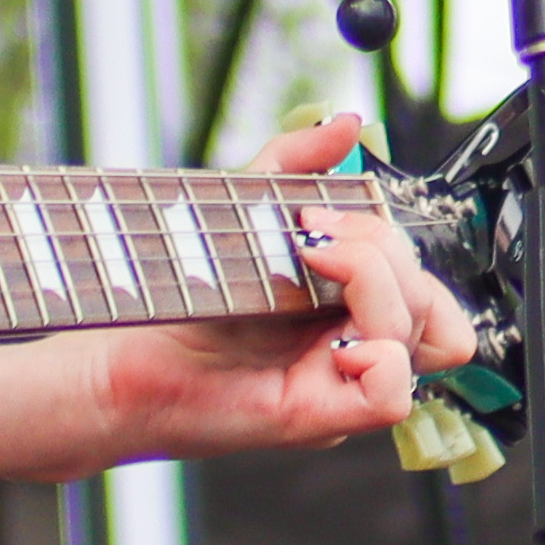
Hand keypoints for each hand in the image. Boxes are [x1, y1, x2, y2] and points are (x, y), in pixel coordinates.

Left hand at [87, 113, 491, 463]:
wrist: (116, 357)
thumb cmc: (176, 298)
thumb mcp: (245, 211)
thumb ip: (296, 164)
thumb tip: (345, 126)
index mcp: (348, 313)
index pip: (428, 287)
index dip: (397, 245)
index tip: (324, 216)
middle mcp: (353, 351)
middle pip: (428, 300)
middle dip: (379, 246)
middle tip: (310, 233)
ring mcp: (340, 386)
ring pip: (425, 339)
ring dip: (377, 282)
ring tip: (310, 261)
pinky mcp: (318, 418)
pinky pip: (392, 395)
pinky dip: (376, 354)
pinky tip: (327, 337)